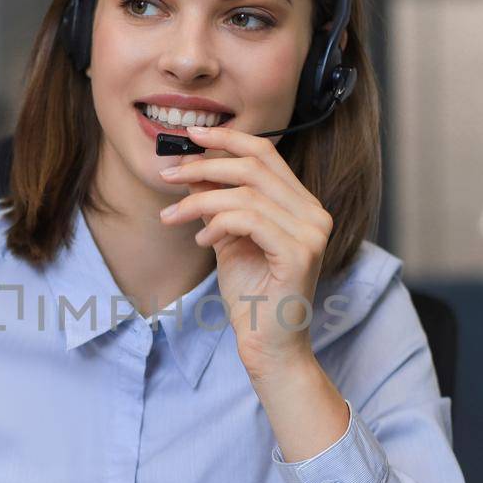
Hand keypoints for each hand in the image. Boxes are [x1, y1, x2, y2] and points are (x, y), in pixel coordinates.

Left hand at [157, 122, 331, 379]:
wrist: (267, 345)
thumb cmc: (251, 296)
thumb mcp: (228, 238)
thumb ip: (217, 204)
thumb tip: (191, 169)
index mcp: (302, 205)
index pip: (266, 154)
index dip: (227, 139)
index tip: (189, 138)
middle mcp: (314, 214)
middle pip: (255, 166)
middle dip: (204, 165)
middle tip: (168, 175)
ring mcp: (311, 233)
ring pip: (246, 193)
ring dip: (199, 200)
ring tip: (172, 216)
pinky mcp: (299, 254)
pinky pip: (249, 220)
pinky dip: (217, 223)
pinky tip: (200, 239)